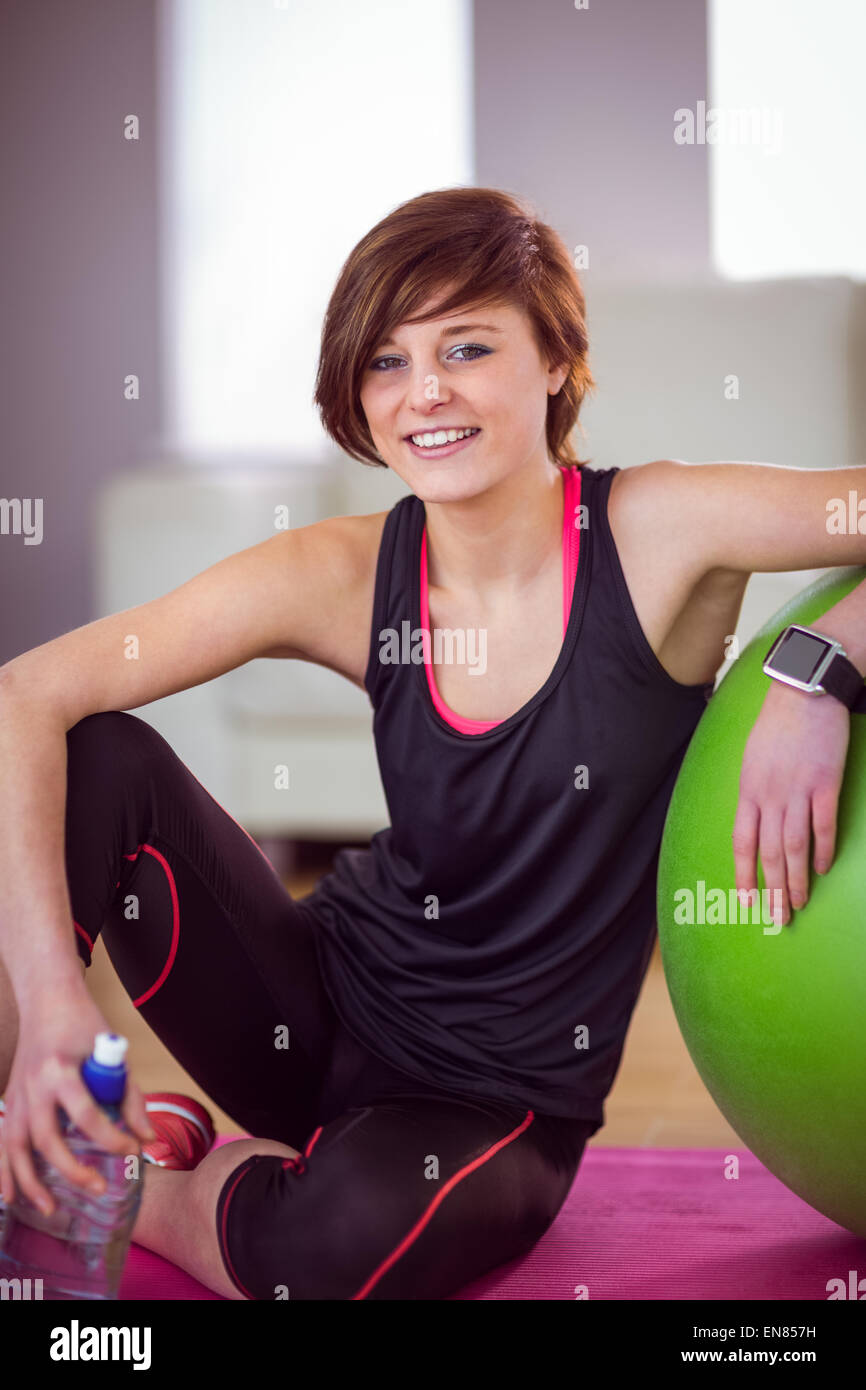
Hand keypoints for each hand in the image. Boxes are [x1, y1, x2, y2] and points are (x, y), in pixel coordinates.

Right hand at [0, 976, 154, 1215]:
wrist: (46, 1001)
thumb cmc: (83, 1025)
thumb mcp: (112, 1053)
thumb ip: (129, 1096)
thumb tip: (147, 1139)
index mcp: (61, 1069)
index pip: (85, 1115)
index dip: (110, 1138)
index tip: (132, 1150)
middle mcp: (33, 1086)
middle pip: (47, 1139)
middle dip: (73, 1170)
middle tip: (99, 1190)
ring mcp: (16, 1095)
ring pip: (17, 1149)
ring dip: (32, 1183)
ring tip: (52, 1209)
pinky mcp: (9, 1101)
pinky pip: (3, 1143)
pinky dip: (5, 1172)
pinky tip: (10, 1197)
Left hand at [732, 679, 849, 926]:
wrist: (805, 690)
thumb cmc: (778, 723)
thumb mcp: (752, 757)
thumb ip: (754, 790)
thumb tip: (755, 818)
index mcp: (748, 790)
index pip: (741, 843)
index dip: (743, 875)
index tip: (745, 902)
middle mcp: (768, 795)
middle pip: (768, 853)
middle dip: (771, 890)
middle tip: (776, 918)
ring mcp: (797, 791)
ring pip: (793, 846)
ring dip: (796, 879)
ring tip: (798, 903)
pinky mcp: (825, 783)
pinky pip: (822, 825)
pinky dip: (822, 850)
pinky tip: (821, 868)